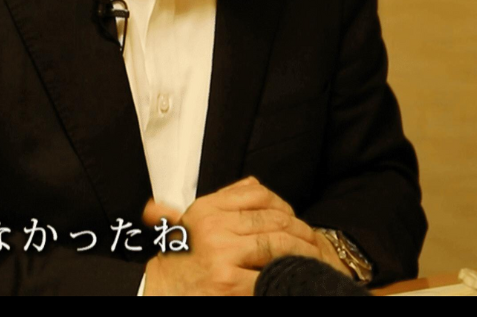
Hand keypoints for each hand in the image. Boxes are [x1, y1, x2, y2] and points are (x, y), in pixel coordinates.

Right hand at [140, 176, 337, 294]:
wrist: (163, 292)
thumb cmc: (182, 260)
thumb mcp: (194, 221)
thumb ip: (224, 201)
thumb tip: (255, 183)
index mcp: (206, 208)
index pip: (257, 194)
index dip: (284, 205)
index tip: (294, 219)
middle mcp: (213, 227)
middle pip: (274, 220)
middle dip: (300, 231)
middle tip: (314, 242)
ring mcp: (222, 255)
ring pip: (278, 245)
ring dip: (303, 252)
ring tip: (314, 258)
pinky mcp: (229, 283)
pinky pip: (271, 275)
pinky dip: (289, 275)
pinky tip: (296, 277)